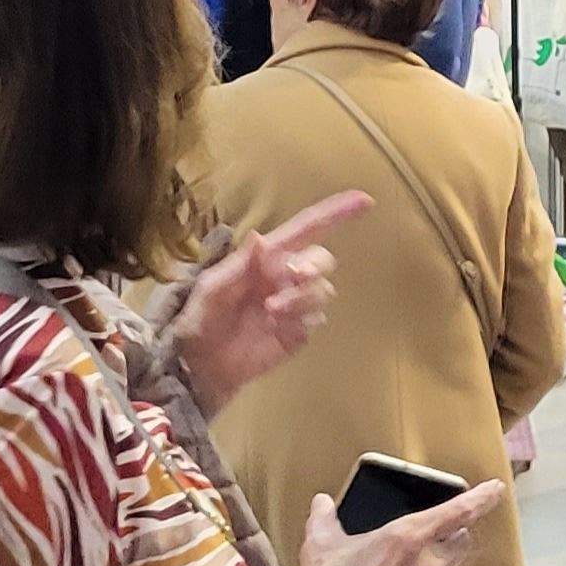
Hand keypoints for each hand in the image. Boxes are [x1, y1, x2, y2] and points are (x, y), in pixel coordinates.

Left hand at [175, 193, 370, 413]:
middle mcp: (285, 276)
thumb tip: (260, 238)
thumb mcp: (212, 287)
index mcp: (267, 257)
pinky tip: (275, 329)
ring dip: (300, 298)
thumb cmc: (201, 318)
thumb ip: (239, 264)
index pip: (307, 229)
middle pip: (322, 260)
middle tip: (293, 276)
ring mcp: (295, 305)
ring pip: (322, 291)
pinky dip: (298, 321)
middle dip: (313, 265)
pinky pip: (315, 320)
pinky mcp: (298, 332)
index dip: (336, 213)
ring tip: (271, 313)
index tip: (365, 201)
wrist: (200, 364)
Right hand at [253, 482, 504, 565]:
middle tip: (446, 529)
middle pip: (460, 544)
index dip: (481, 498)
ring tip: (413, 565)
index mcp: (407, 539)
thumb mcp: (320, 548)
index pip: (458, 512)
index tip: (494, 490)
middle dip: (457, 534)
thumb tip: (321, 505)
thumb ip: (324, 520)